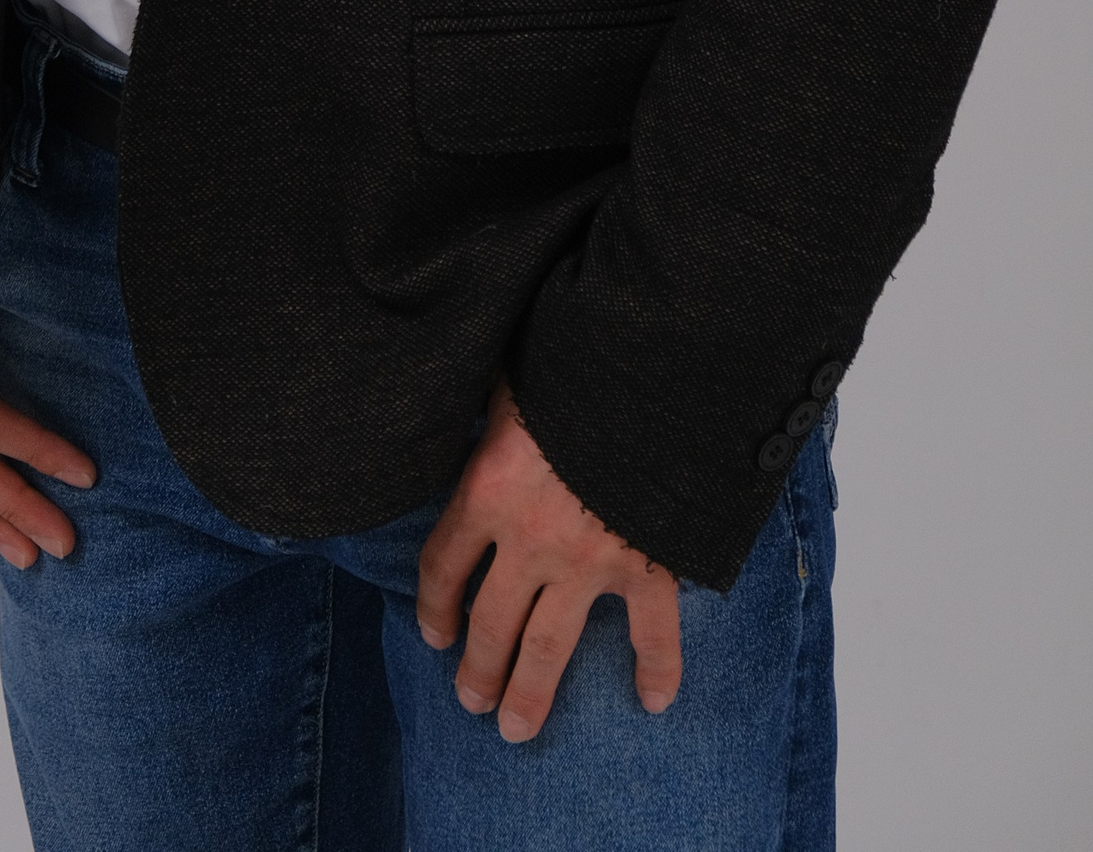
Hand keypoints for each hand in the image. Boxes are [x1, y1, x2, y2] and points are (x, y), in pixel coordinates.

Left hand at [416, 379, 681, 741]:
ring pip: (549, 646)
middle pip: (490, 623)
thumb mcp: (504, 379)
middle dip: (477, 670)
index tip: (433, 634)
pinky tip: (654, 701)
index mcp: (486, 492)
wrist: (645, 370)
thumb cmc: (564, 363)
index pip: (443, 564)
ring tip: (515, 728)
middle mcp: (529, 539)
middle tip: (471, 702)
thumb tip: (466, 392)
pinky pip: (654, 629)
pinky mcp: (645, 562)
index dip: (433, 605)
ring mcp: (588, 559)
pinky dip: (659, 667)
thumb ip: (488, 409)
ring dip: (530, 692)